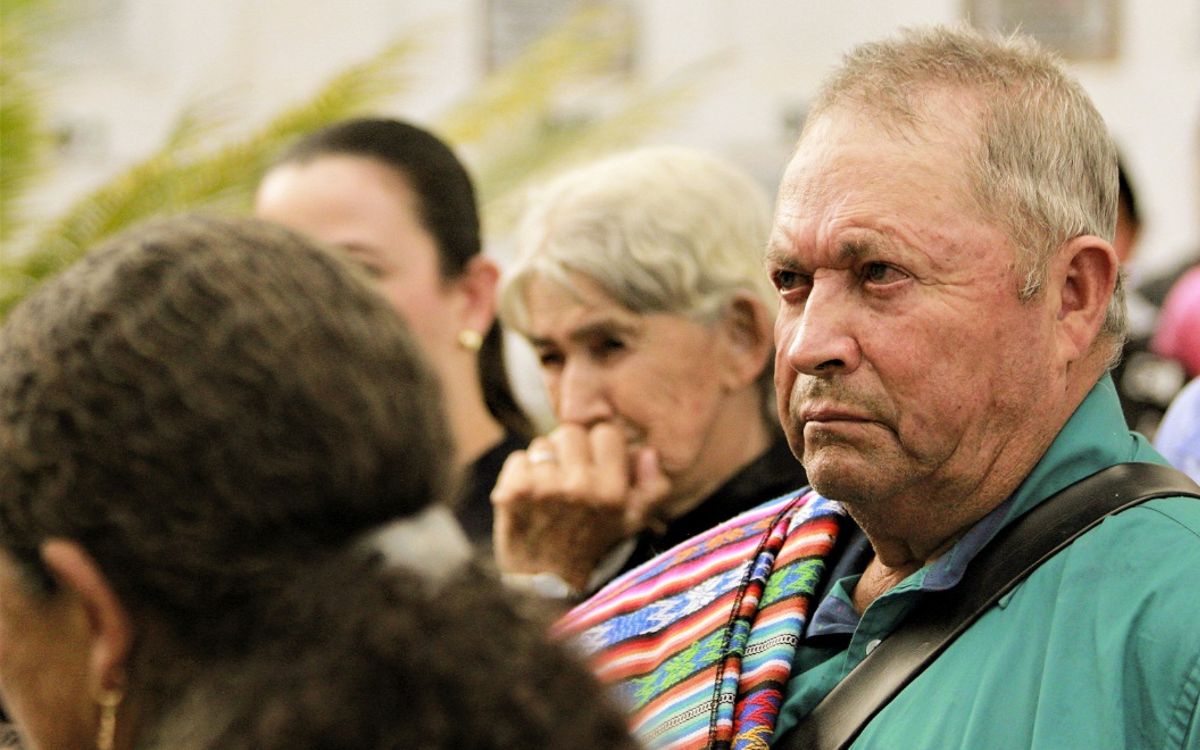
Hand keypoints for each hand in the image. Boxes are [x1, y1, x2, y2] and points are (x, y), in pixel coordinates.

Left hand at [490, 423, 670, 590]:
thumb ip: (652, 487)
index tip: (594, 466)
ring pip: (542, 444)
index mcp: (612, 491)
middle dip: (569, 452)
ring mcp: (544, 488)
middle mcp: (580, 487)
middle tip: (568, 480)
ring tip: (547, 493)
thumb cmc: (590, 545)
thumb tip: (647, 452)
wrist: (543, 583)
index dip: (599, 447)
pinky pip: (518, 458)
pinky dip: (520, 474)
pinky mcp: (513, 492)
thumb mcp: (631, 522)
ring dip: (544, 464)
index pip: (606, 432)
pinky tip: (527, 498)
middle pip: (571, 432)